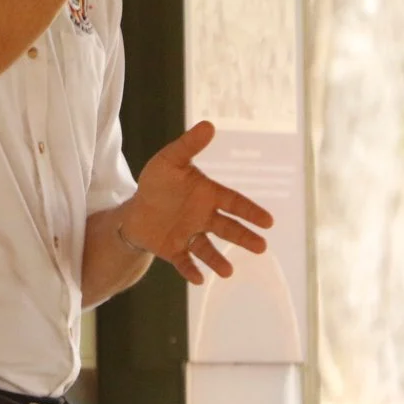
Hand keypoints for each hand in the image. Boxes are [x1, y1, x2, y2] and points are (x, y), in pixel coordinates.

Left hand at [120, 120, 273, 284]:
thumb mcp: (169, 161)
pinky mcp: (174, 250)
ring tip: (227, 271)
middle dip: (244, 237)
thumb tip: (209, 124)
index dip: (250, 212)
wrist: (135, 209)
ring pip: (208, 249)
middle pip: (228, 228)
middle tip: (261, 246)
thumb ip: (188, 146)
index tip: (268, 221)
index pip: (234, 203)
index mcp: (208, 196)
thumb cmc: (156, 183)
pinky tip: (198, 279)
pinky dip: (191, 270)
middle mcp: (204, 218)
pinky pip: (184, 262)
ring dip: (218, 260)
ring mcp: (190, 236)